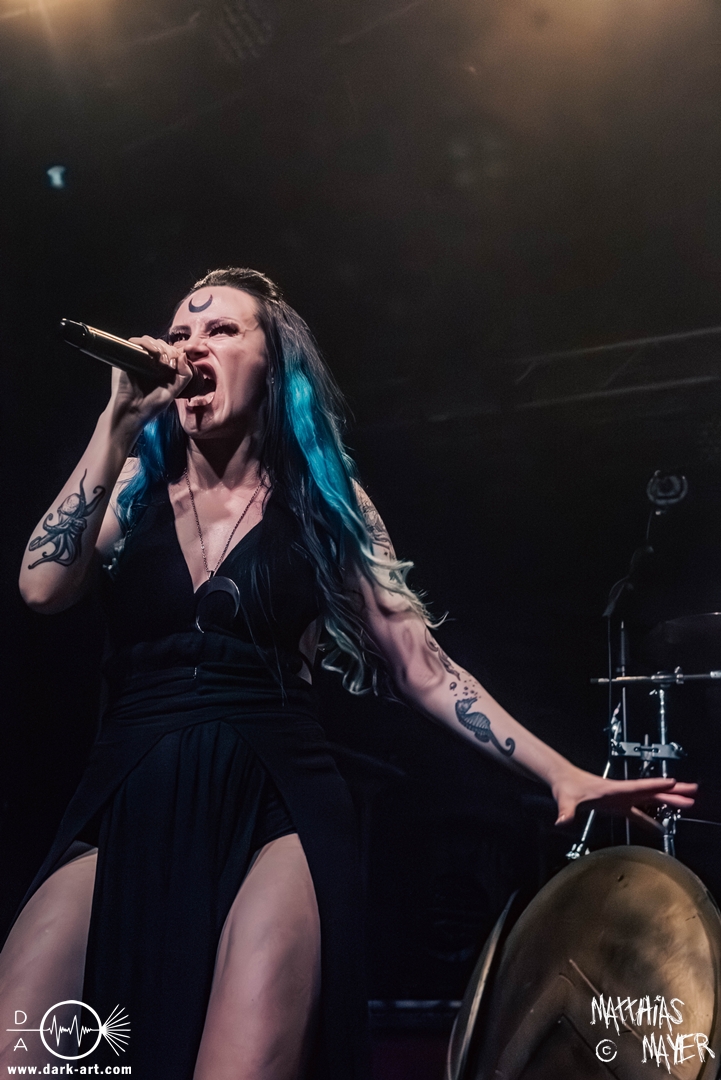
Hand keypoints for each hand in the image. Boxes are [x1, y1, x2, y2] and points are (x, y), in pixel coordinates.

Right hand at [105, 335, 193, 441]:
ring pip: (150, 341)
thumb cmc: (152, 405)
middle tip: (168, 363)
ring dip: (159, 346)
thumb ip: (184, 375)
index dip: (176, 353)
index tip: (176, 365)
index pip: (171, 351)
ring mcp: (139, 359)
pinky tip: (154, 352)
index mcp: (163, 369)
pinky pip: (135, 343)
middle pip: (161, 344)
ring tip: (162, 358)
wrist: (133, 412)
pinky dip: (146, 343)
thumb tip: (183, 355)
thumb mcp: (174, 391)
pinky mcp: (128, 358)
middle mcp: (151, 362)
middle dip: (168, 350)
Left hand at [552, 766, 696, 825]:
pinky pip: (638, 814)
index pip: (638, 787)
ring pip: (649, 800)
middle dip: (671, 792)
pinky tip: (660, 828)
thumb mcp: (566, 800)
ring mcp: (622, 799)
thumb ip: (566, 811)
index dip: (654, 786)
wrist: (565, 781)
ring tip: (687, 804)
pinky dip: (650, 820)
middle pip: (651, 792)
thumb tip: (562, 821)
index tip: (673, 782)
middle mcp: (622, 792)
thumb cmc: (567, 788)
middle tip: (692, 791)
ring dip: (668, 802)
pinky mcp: (618, 806)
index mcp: (613, 789)